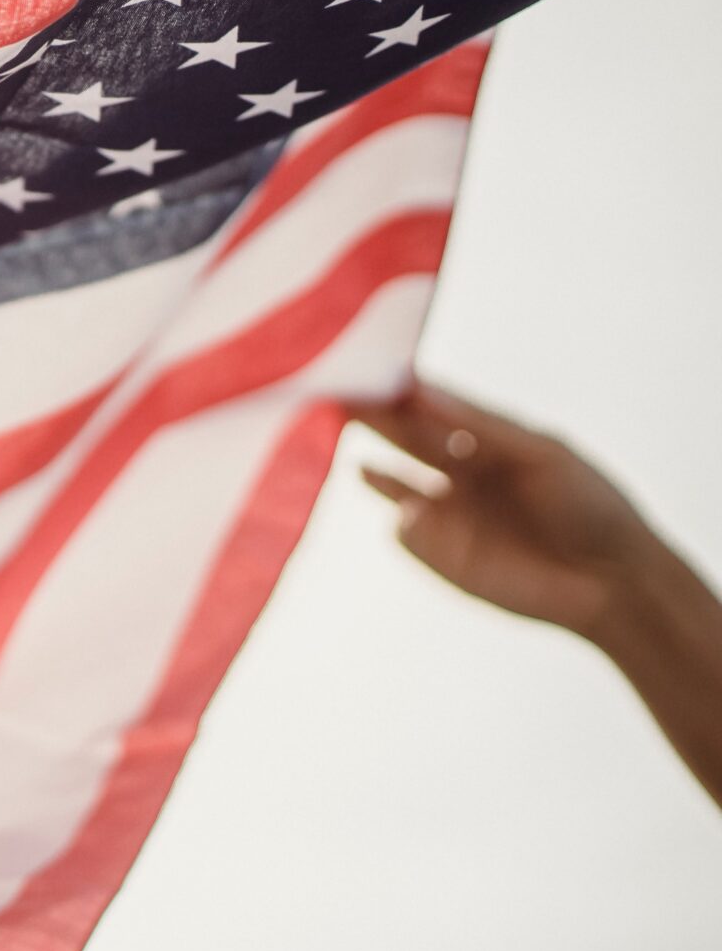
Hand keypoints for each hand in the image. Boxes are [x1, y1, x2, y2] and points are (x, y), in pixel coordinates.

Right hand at [349, 379, 655, 645]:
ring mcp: (446, 514)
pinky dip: (403, 519)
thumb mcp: (541, 451)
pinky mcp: (441, 556)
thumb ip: (478, 423)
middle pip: (403, 438)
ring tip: (339, 446)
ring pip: (393, 484)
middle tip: (335, 395)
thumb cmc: (589, 506)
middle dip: (371, 417)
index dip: (399, 388)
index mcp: (484, 439)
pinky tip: (412, 511)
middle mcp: (458, 471)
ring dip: (372, 468)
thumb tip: (417, 389)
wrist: (615, 582)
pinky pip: (404, 532)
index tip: (368, 367)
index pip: (430, 405)